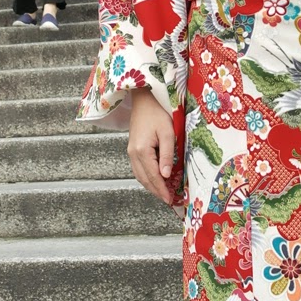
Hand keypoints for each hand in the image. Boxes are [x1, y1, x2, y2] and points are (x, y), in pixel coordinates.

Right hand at [128, 88, 177, 204]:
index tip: (169, 200)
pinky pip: (138, 169)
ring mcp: (131, 152)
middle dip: (156, 191)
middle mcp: (133, 154)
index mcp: (142, 151)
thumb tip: (166, 176)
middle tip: (168, 200)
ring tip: (163, 192)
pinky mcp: (132, 149)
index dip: (161, 190)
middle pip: (144, 179)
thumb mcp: (168, 133)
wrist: (144, 100)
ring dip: (151, 186)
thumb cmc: (158, 113)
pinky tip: (156, 179)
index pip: (152, 176)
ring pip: (140, 176)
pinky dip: (147, 177)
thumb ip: (167, 155)